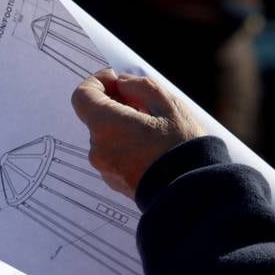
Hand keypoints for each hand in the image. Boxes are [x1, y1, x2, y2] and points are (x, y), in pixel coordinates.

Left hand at [71, 69, 206, 198]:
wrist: (191, 192)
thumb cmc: (182, 149)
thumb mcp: (168, 105)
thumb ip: (140, 87)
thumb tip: (124, 84)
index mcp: (107, 126)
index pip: (83, 96)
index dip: (98, 83)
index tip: (118, 82)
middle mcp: (99, 149)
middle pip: (96, 117)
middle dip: (116, 104)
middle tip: (145, 104)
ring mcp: (106, 169)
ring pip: (107, 137)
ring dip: (123, 126)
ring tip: (154, 128)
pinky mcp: (116, 183)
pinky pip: (114, 156)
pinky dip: (127, 146)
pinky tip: (151, 147)